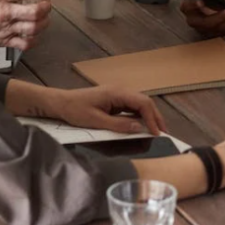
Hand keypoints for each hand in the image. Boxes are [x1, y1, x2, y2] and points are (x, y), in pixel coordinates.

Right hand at [0, 0, 56, 49]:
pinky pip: (25, 44)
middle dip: (47, 6)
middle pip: (35, 11)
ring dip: (44, 22)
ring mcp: (5, 28)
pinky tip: (35, 33)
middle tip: (47, 3)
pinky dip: (34, 40)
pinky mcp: (4, 41)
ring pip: (34, 28)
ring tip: (44, 17)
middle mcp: (5, 13)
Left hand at [48, 86, 166, 135]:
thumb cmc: (75, 110)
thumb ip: (118, 125)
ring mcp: (118, 95)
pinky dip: (139, 116)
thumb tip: (138, 128)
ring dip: (149, 116)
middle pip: (145, 102)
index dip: (152, 118)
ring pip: (140, 104)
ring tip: (156, 130)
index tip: (157, 133)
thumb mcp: (95, 121)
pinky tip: (142, 126)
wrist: (60, 102)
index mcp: (117, 93)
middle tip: (163, 132)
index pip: (143, 103)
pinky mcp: (115, 100)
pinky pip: (131, 107)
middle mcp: (120, 91)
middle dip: (155, 117)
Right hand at [179, 0, 224, 36]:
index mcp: (188, 9)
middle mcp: (196, 22)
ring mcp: (208, 29)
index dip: (193, 5)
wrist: (207, 4)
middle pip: (207, 22)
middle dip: (221, 17)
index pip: (188, 7)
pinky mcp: (219, 31)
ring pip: (222, 27)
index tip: (201, 1)